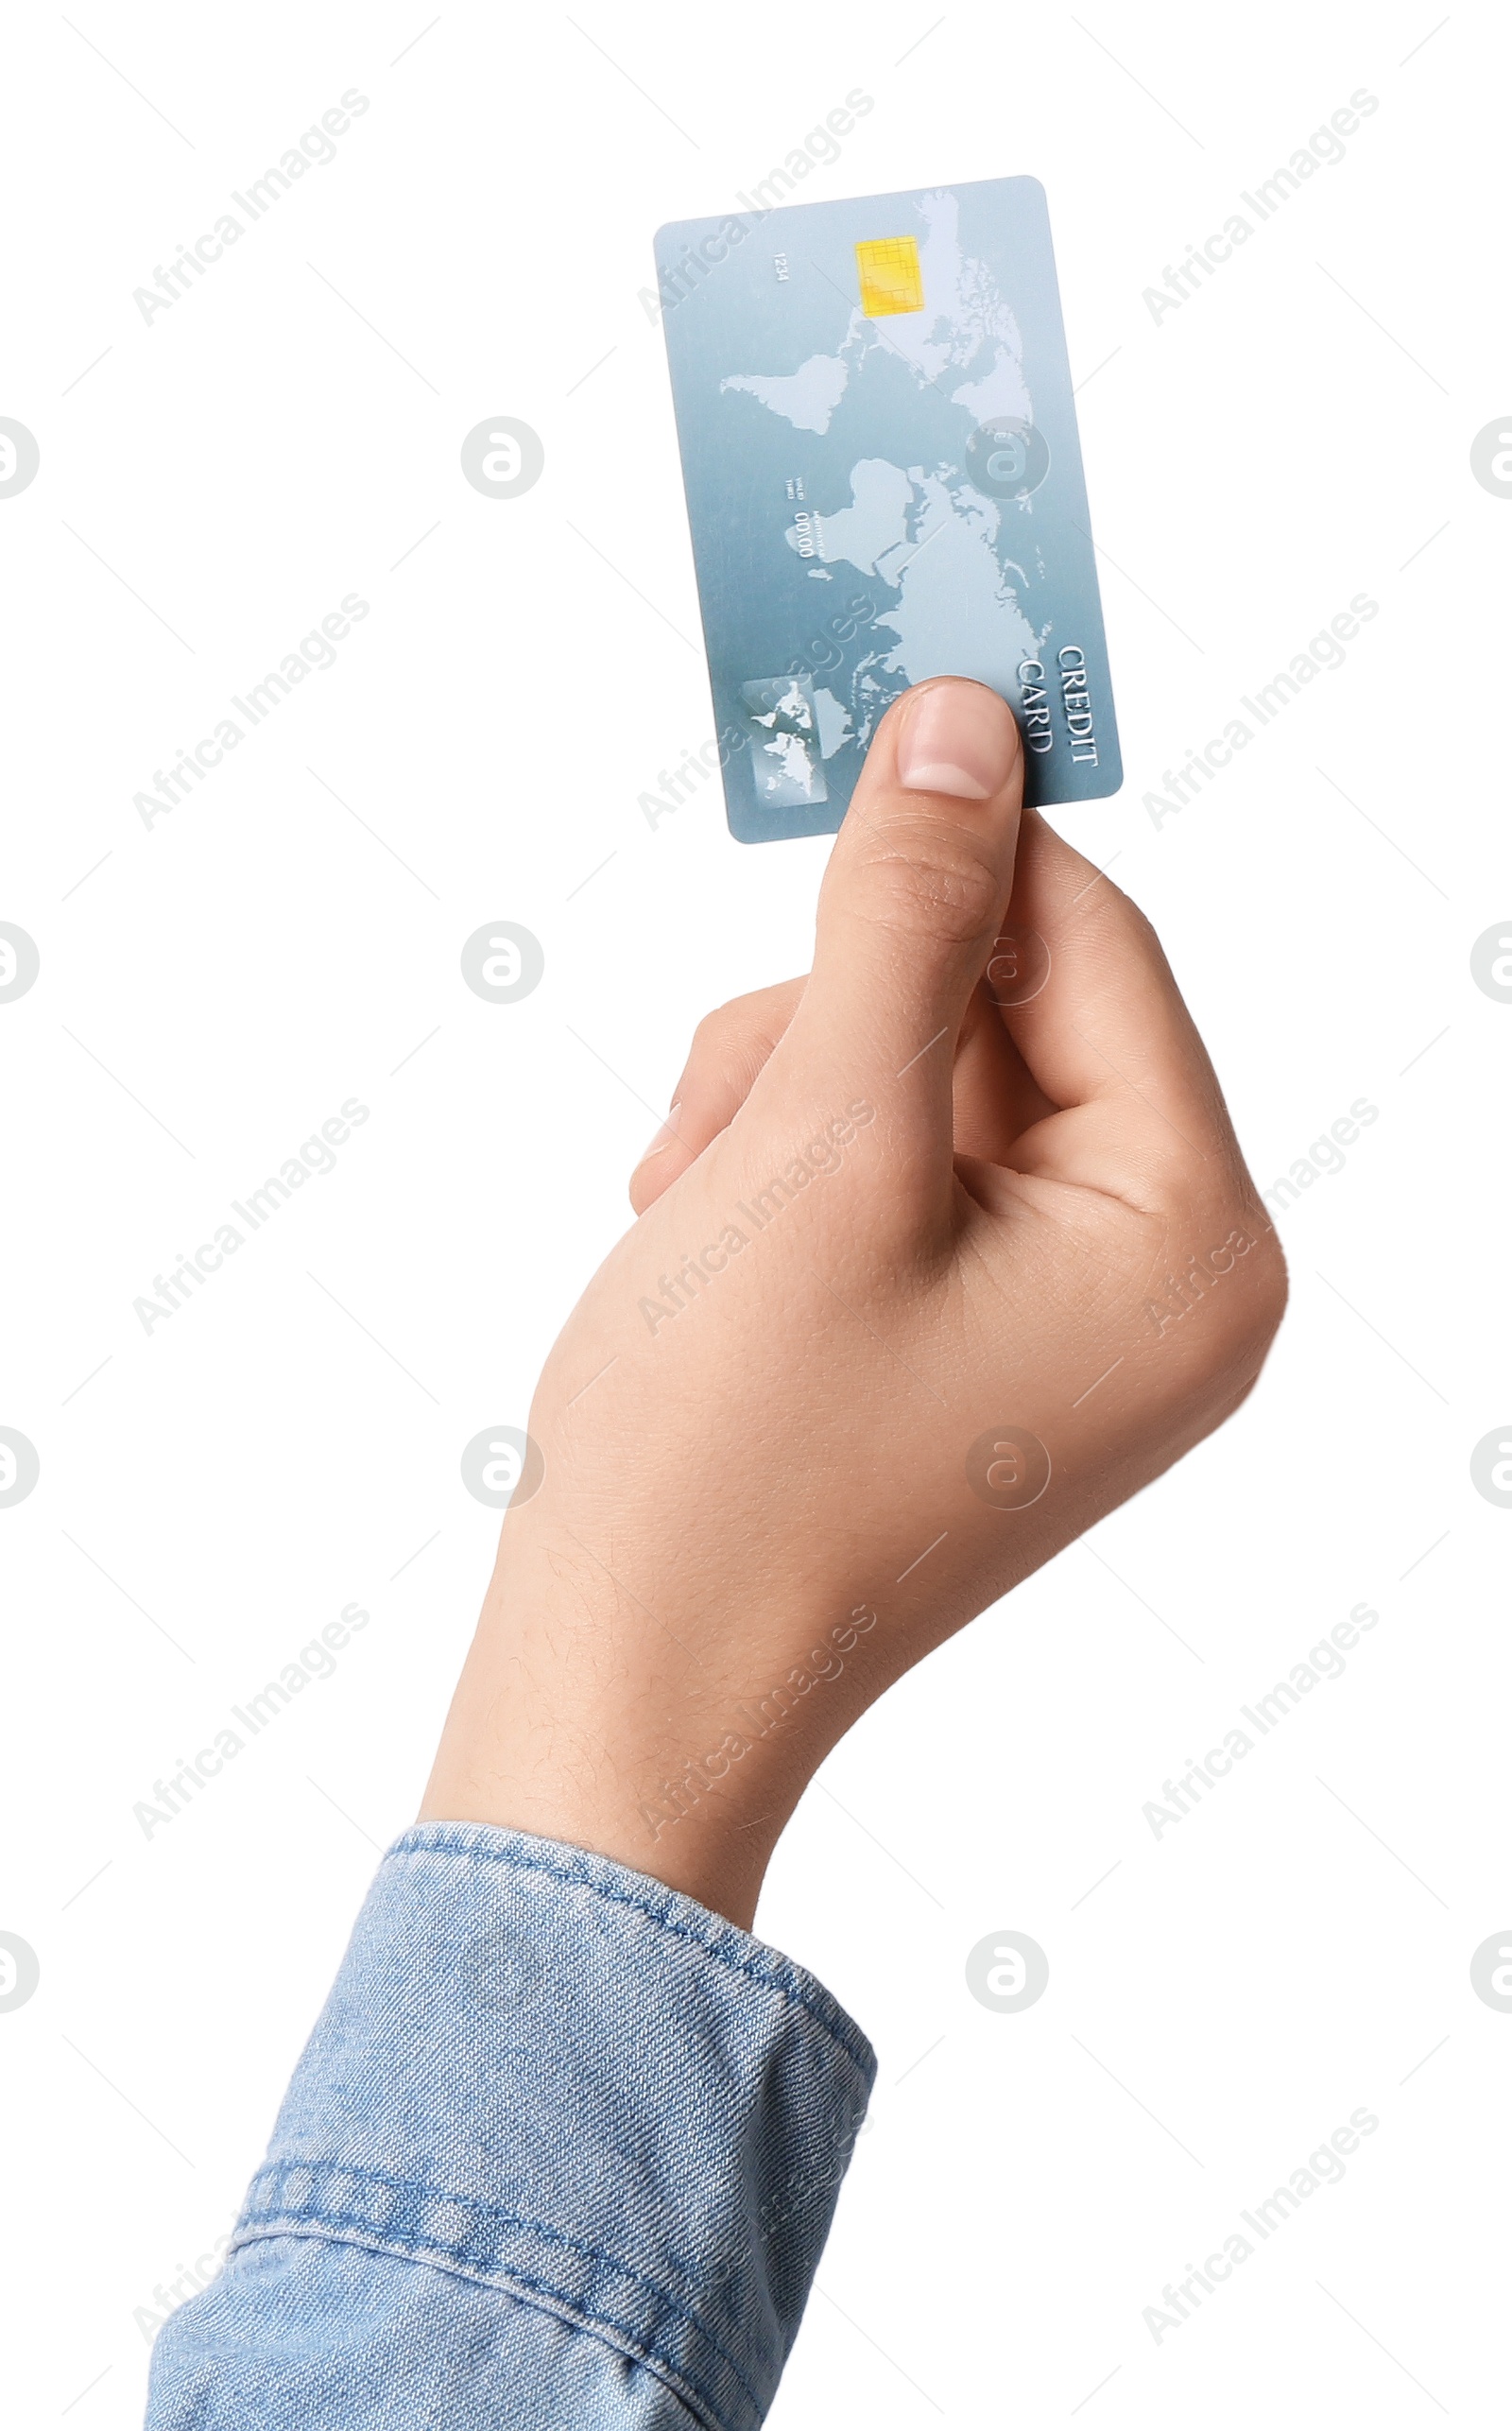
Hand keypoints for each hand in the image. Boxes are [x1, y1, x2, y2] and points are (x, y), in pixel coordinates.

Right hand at [422, 678, 1285, 1926]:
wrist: (629, 1695)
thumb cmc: (726, 1457)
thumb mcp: (821, 1141)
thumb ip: (902, 918)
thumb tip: (963, 726)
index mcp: (1192, 1243)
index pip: (1097, 947)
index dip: (962, 846)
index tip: (849, 751)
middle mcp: (1170, 1286)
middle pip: (1012, 1012)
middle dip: (837, 1024)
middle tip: (709, 1109)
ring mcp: (1078, 1326)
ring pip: (935, 1080)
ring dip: (790, 1094)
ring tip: (686, 1197)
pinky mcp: (986, 1347)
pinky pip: (906, 1173)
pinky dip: (790, 1166)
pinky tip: (703, 1233)